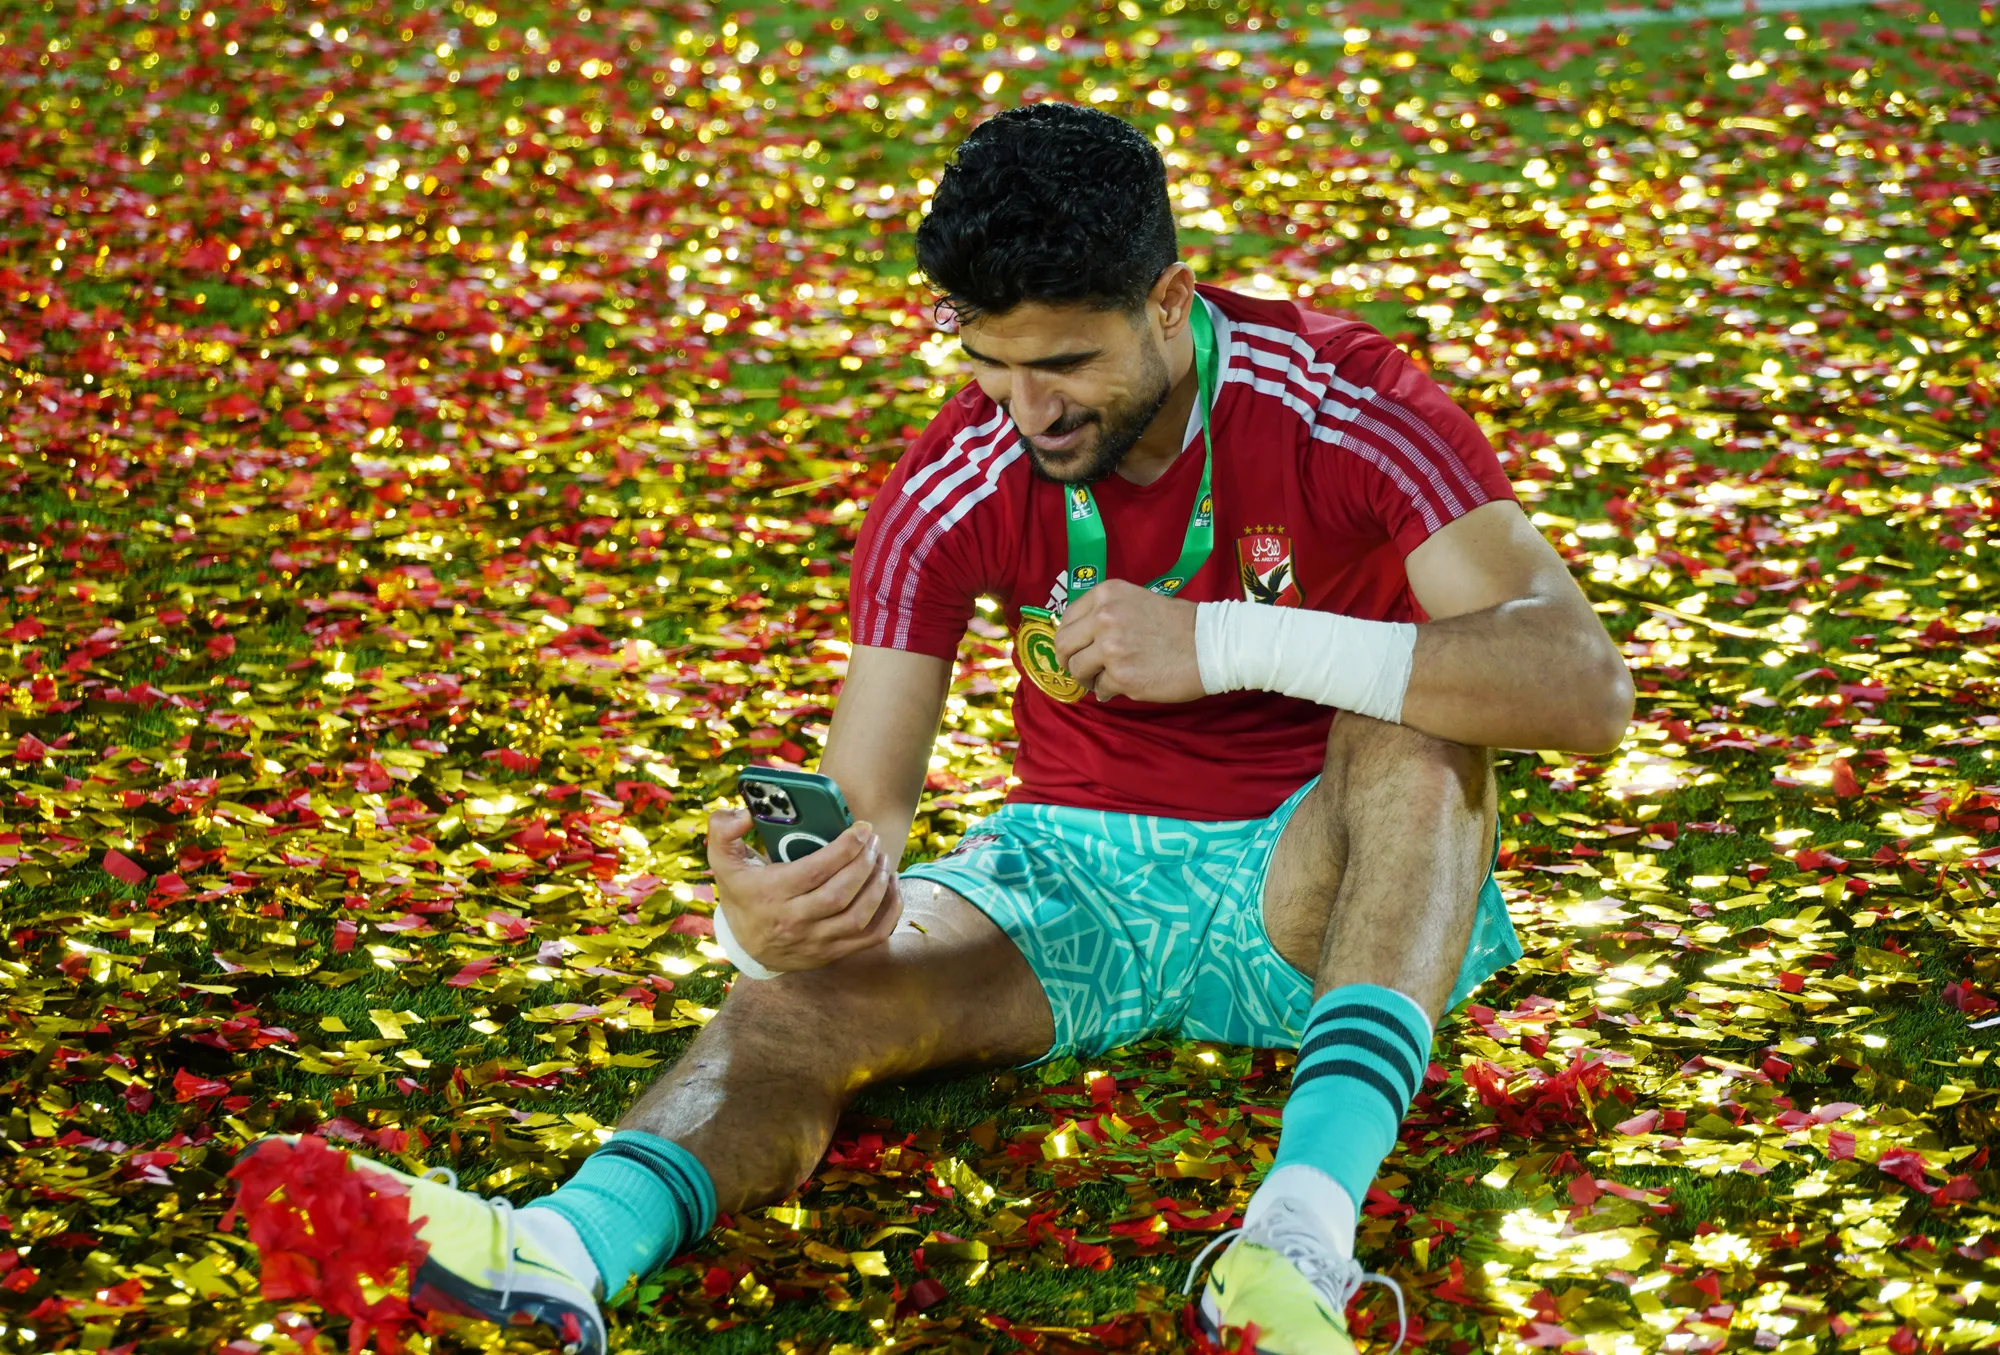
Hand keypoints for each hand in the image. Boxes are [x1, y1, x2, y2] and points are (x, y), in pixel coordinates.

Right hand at [705, 809, 902, 972]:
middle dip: (865, 863)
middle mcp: (793, 922)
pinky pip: (871, 937)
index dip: (844, 848)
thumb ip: (723, 830)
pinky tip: (890, 887)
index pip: (814, 871)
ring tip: (882, 859)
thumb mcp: (723, 861)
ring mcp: (815, 942)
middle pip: (840, 893)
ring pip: (859, 917)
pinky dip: (889, 912)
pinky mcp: (832, 953)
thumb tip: (746, 814)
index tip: (862, 829)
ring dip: (878, 885)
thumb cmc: (741, 893)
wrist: (744, 946)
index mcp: (770, 895)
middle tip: (873, 840)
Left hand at [1052, 578, 1206, 703]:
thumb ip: (1107, 614)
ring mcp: (1111, 648)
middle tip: (1081, 669)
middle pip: (1063, 645)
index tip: (1075, 648)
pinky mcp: (1122, 676)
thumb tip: (1081, 638)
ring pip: (1077, 670)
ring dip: (1087, 678)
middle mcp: (1104, 617)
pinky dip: (1108, 691)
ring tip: (1104, 679)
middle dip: (1068, 660)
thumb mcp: (1137, 600)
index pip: (1067, 618)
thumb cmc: (1179, 624)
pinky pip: (1100, 689)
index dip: (1068, 637)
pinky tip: (1124, 686)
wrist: (1212, 644)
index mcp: (1107, 594)